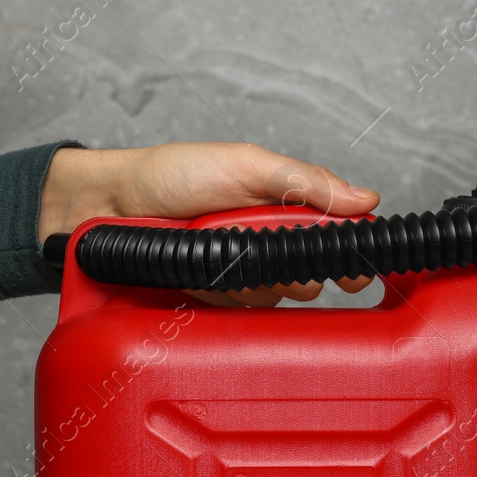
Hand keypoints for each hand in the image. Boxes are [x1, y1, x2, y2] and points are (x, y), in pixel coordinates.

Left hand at [38, 141, 380, 306]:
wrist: (111, 207)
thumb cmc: (173, 175)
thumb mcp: (247, 165)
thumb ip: (306, 182)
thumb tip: (364, 199)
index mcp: (286, 204)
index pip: (337, 234)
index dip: (353, 254)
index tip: (357, 272)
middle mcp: (270, 241)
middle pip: (312, 273)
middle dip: (295, 268)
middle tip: (270, 252)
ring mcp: (244, 271)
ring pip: (279, 296)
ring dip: (256, 280)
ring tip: (224, 255)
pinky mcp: (219, 297)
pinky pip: (244, 310)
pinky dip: (229, 295)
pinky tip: (209, 278)